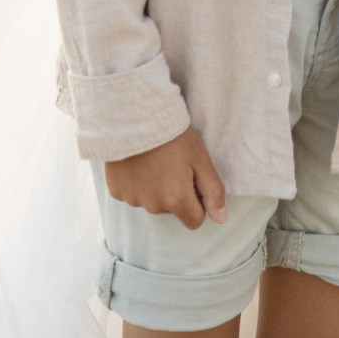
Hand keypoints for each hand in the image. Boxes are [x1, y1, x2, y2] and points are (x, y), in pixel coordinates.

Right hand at [104, 126, 227, 229]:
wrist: (135, 116)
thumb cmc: (173, 135)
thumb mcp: (200, 158)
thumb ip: (212, 190)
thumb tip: (222, 219)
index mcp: (176, 200)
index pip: (194, 220)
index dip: (198, 202)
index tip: (193, 180)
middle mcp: (154, 207)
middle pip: (172, 209)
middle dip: (175, 192)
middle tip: (173, 163)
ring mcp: (133, 200)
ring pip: (151, 202)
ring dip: (155, 188)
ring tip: (155, 159)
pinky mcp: (116, 192)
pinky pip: (133, 194)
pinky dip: (137, 183)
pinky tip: (138, 162)